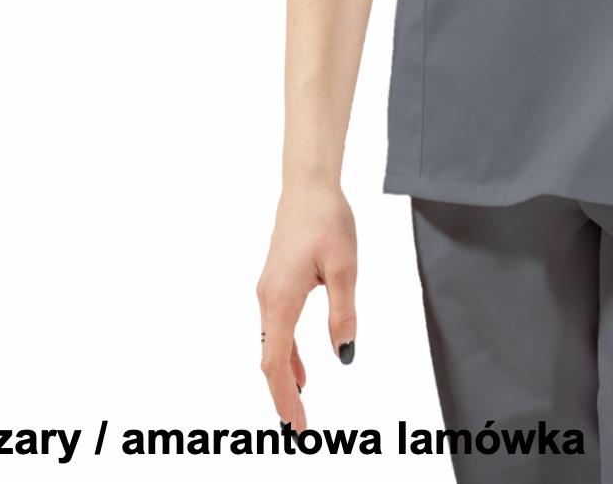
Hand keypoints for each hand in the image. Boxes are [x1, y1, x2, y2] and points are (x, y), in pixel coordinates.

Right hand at [257, 178, 358, 434]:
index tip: (296, 424)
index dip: (284, 397)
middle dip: (282, 395)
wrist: (308, 185)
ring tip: (300, 404)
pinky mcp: (276, 283)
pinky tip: (301, 368)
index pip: (275, 362)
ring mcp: (269, 291)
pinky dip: (286, 353)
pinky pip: (277, 329)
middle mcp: (267, 300)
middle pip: (269, 359)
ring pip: (271, 345)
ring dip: (284, 376)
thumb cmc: (327, 220)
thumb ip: (343, 313)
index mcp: (280, 300)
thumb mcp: (344, 268)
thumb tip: (344, 354)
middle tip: (300, 426)